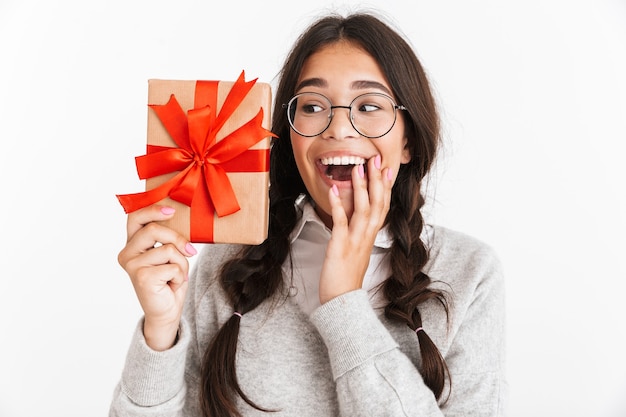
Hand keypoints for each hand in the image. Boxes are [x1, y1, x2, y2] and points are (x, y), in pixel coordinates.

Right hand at [117, 205, 196, 350]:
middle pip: (154, 229)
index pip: (135, 218)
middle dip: (177, 238)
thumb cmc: (169, 280)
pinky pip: (172, 265)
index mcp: (132, 244)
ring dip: (181, 263)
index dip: (152, 210)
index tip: (171, 211)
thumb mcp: (169, 254)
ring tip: (176, 275)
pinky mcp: (142, 277)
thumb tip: (177, 217)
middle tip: (189, 251)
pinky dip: (180, 274)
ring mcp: (132, 265)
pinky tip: (172, 284)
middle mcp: (127, 253)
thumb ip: (167, 238)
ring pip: (168, 249)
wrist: (167, 310)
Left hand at [318, 155, 392, 303]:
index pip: (383, 206)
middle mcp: (367, 236)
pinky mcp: (341, 247)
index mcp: (370, 236)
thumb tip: (353, 214)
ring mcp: (355, 241)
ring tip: (358, 167)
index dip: (385, 186)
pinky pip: (341, 222)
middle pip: (378, 203)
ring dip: (361, 187)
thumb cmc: (346, 277)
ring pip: (364, 209)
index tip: (386, 168)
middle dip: (377, 180)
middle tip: (375, 158)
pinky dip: (338, 205)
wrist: (342, 301)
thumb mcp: (355, 250)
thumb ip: (357, 231)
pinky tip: (334, 190)